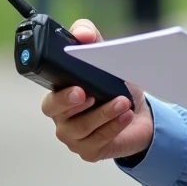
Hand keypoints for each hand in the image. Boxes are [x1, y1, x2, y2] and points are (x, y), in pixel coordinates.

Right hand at [40, 19, 153, 162]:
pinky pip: (97, 141)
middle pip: (56, 113)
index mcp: (59, 94)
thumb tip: (81, 34)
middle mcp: (61, 117)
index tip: (75, 87)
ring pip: (81, 128)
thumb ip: (90, 39)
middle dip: (71, 104)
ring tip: (123, 102)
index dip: (58, 92)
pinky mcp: (89, 151)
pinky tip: (126, 117)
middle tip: (88, 94)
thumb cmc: (114, 86)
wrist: (138, 114)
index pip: (48, 94)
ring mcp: (73, 137)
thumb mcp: (105, 58)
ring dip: (103, 114)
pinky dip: (113, 127)